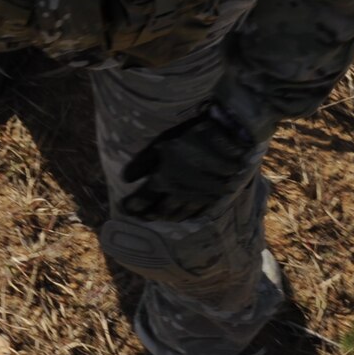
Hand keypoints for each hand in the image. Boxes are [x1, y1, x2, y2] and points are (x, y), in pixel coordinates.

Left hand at [119, 101, 258, 220]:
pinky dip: (190, 215)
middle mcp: (179, 194)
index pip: (144, 199)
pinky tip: (187, 215)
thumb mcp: (161, 144)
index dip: (134, 205)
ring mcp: (198, 198)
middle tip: (143, 217)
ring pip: (181, 213)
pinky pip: (200, 212)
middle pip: (162, 210)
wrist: (227, 138)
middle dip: (151, 214)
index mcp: (163, 180)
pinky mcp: (215, 198)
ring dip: (170, 217)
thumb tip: (126, 179)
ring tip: (162, 218)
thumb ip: (142, 163)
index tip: (126, 207)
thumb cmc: (190, 136)